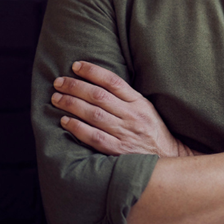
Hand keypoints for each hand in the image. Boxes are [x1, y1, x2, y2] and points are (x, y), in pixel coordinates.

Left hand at [51, 60, 195, 157]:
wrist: (167, 157)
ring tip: (57, 98)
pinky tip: (65, 121)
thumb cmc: (152, 130)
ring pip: (94, 115)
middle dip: (76, 87)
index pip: (113, 81)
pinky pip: (94, 137)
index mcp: (139, 102)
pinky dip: (78, 128)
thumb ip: (126, 96)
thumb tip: (98, 82)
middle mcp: (132, 116)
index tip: (76, 66)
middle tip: (59, 82)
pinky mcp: (118, 151)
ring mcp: (125, 134)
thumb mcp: (146, 108)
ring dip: (72, 105)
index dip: (93, 71)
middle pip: (99, 96)